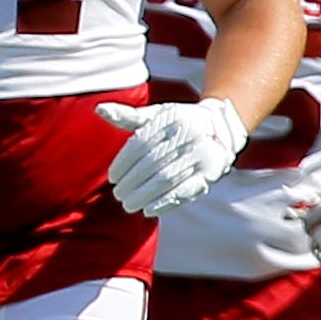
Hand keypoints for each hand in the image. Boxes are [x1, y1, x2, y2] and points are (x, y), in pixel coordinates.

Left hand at [95, 97, 246, 215]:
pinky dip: (167, 202)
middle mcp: (190, 136)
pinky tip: (149, 210)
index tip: (112, 177)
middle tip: (118, 194)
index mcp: (172, 120)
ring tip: (128, 204)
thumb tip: (100, 110)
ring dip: (145, 194)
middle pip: (153, 163)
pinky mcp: (211, 173)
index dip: (124, 162)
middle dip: (132, 181)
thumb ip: (128, 116)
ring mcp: (203, 155)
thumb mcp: (155, 115)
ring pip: (168, 178)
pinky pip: (187, 190)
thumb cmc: (178, 122)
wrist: (220, 128)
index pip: (142, 144)